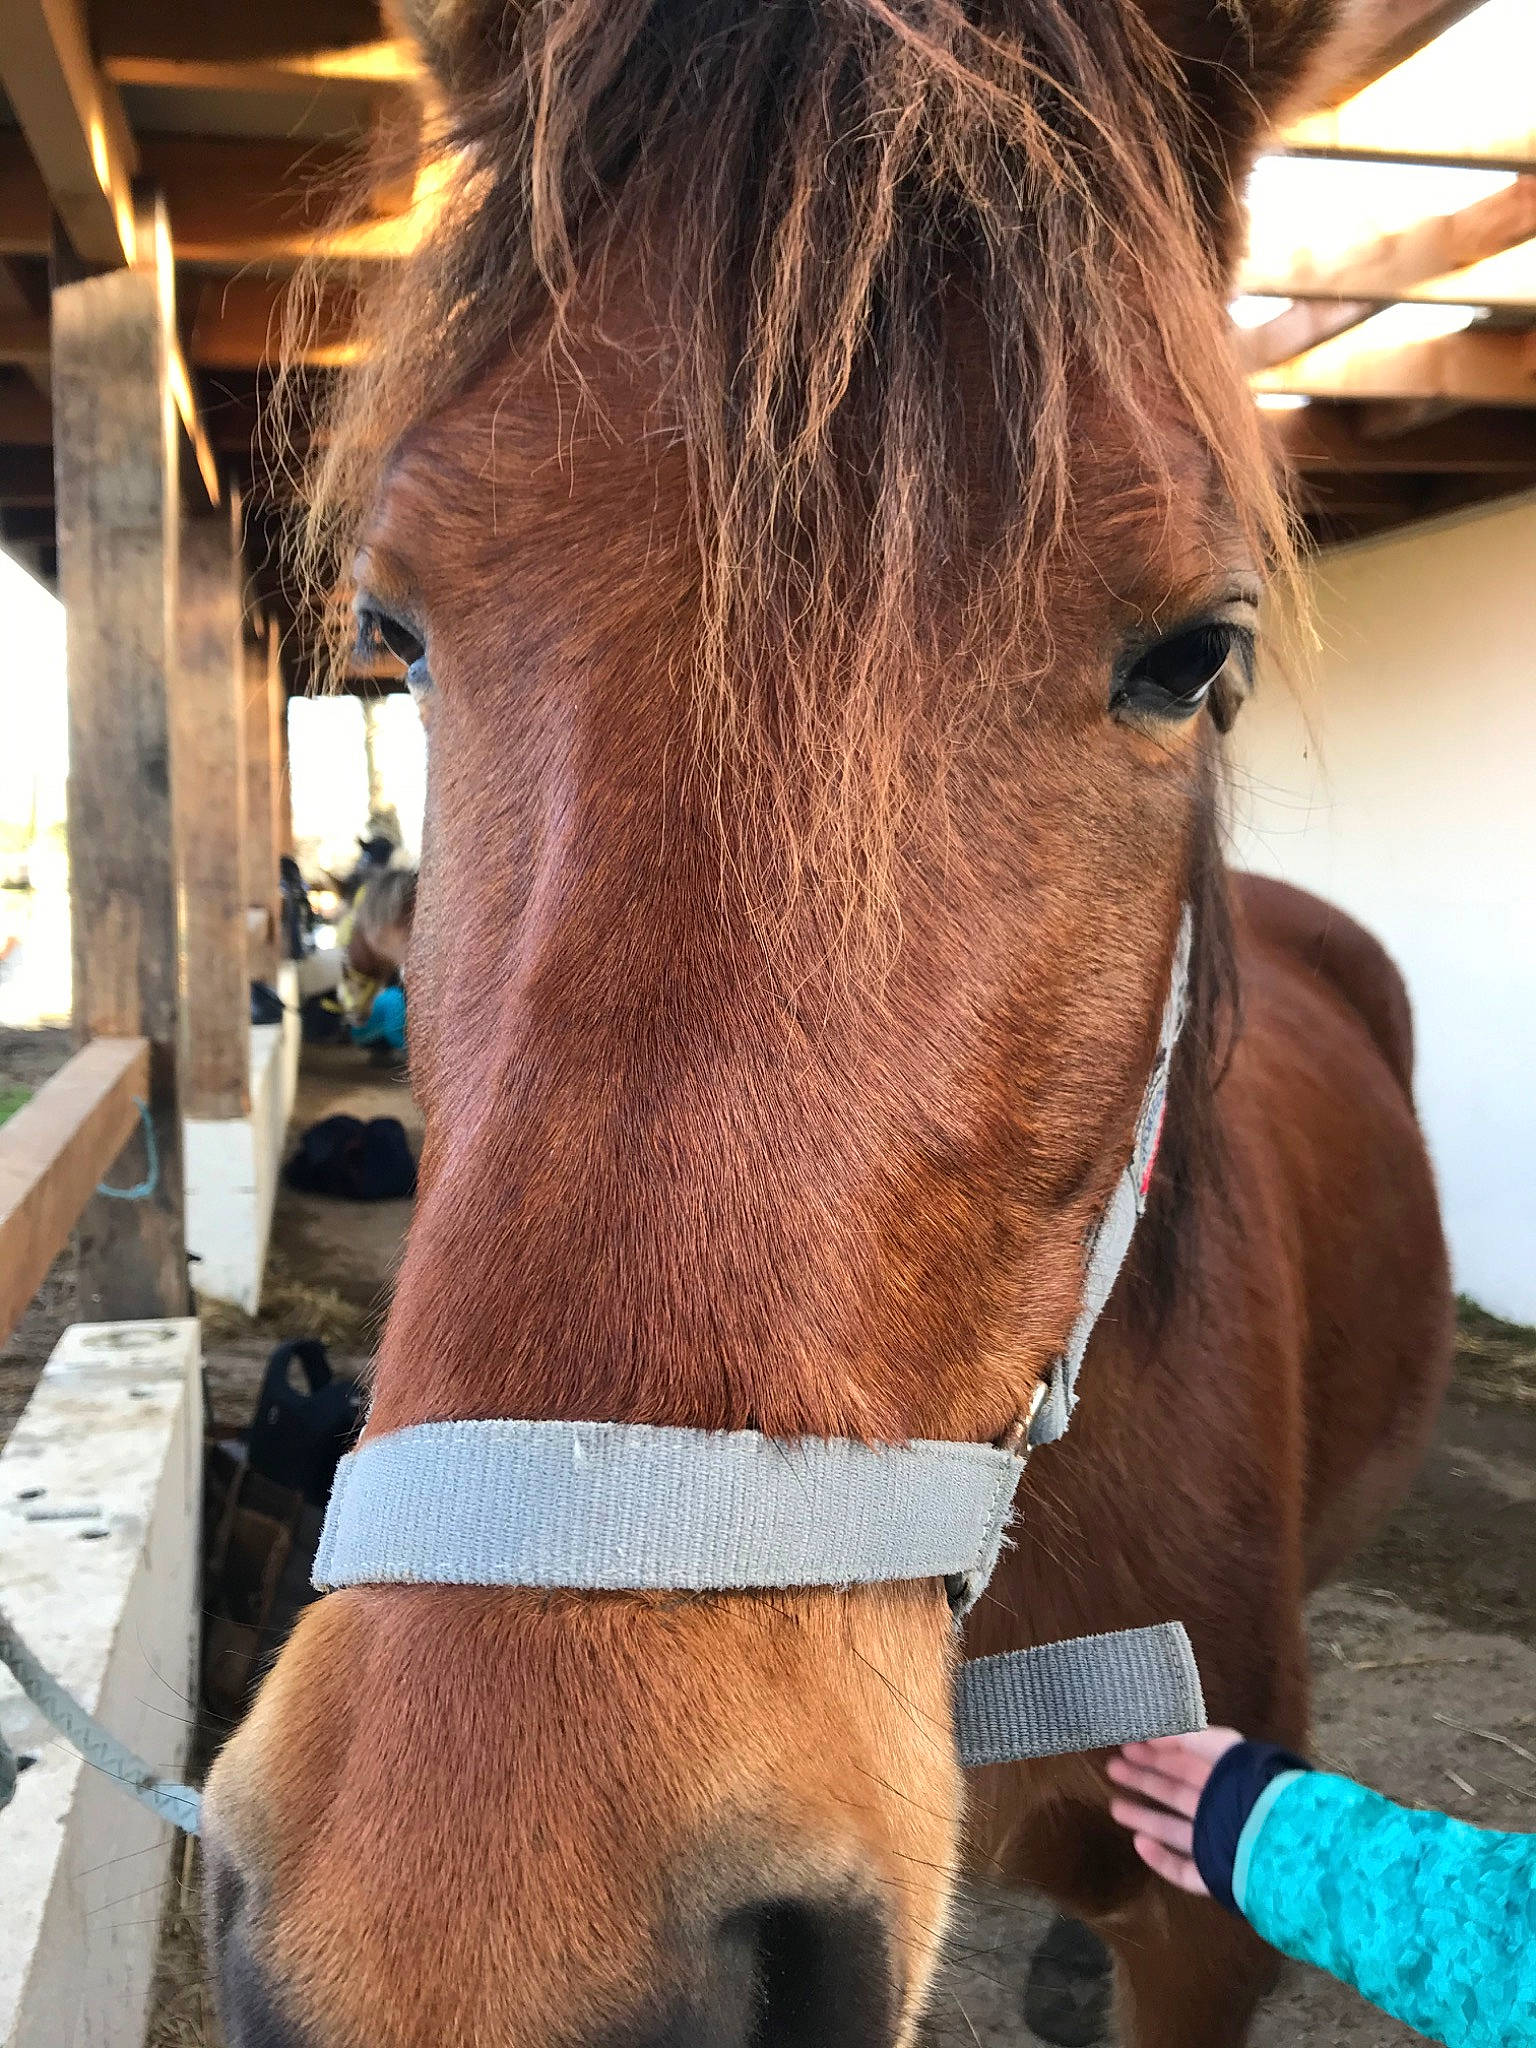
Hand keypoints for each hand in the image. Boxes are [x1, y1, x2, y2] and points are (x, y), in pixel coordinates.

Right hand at [1106, 1727, 1244, 1894]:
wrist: (1271, 1840)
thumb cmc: (1245, 1789)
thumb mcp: (1218, 1749)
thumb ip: (1186, 1737)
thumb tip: (1152, 1732)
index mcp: (1225, 1779)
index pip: (1185, 1763)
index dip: (1156, 1753)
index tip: (1126, 1744)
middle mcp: (1219, 1810)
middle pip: (1175, 1794)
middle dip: (1144, 1780)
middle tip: (1113, 1769)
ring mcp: (1216, 1844)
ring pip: (1173, 1831)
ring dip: (1144, 1818)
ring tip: (1115, 1807)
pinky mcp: (1212, 1875)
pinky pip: (1182, 1869)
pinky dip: (1160, 1859)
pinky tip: (1139, 1844)